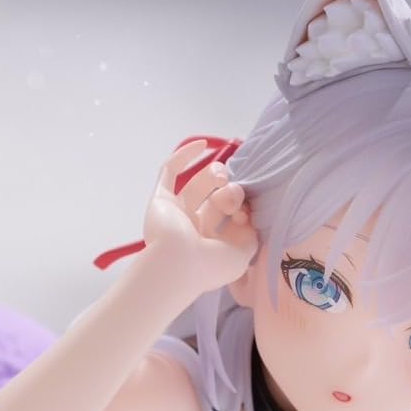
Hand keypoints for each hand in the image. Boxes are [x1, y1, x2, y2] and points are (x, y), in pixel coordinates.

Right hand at [140, 141, 256, 295]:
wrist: (178, 264)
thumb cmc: (211, 265)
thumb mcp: (243, 255)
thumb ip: (250, 236)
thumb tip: (247, 217)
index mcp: (212, 246)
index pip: (230, 220)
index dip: (243, 210)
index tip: (247, 211)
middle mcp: (194, 230)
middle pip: (216, 200)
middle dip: (231, 193)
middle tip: (235, 193)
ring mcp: (176, 214)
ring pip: (198, 185)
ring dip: (214, 175)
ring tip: (222, 176)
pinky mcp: (161, 200)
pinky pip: (169, 172)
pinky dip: (184, 157)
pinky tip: (202, 145)